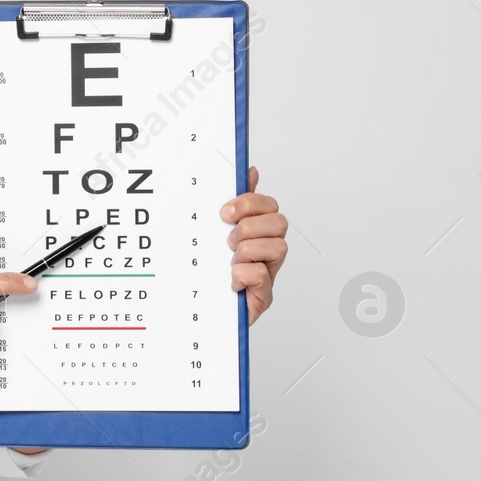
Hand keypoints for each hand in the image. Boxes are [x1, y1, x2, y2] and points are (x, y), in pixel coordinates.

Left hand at [221, 166, 287, 324]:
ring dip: (248, 250)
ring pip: (279, 247)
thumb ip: (235, 202)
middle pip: (279, 223)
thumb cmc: (211, 269)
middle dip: (250, 226)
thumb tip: (250, 170)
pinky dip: (243, 275)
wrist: (201, 310)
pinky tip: (230, 280)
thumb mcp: (215, 230)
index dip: (250, 203)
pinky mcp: (262, 297)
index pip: (269, 205)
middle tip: (228, 239)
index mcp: (257, 232)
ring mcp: (267, 273)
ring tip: (230, 259)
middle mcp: (267, 251)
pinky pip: (262, 276)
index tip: (225, 211)